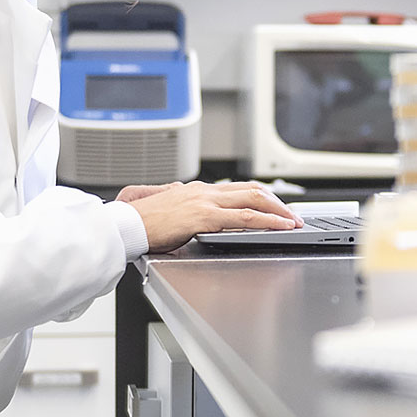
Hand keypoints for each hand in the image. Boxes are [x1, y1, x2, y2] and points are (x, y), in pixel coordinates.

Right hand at [124, 180, 302, 252]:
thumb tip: (186, 210)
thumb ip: (182, 208)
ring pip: (254, 200)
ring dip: (278, 211)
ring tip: (293, 221)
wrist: (124, 225)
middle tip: (292, 214)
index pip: (238, 189)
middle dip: (277, 202)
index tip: (275, 206)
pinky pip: (245, 218)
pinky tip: (279, 227)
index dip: (260, 197)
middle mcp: (204, 191)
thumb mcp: (167, 210)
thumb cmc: (140, 223)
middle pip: (252, 190)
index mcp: (196, 190)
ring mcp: (206, 202)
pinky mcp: (204, 217)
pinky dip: (267, 221)